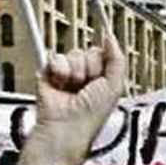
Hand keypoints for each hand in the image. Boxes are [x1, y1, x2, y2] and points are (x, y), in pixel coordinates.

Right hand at [20, 35, 127, 164]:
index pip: (104, 55)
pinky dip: (58, 69)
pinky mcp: (49, 74)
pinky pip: (54, 58)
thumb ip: (116, 59)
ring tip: (72, 87)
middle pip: (88, 52)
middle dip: (88, 68)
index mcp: (103, 80)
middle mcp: (85, 76)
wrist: (65, 126)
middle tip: (85, 85)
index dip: (103, 62)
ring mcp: (67, 75)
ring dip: (74, 71)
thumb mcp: (114, 86)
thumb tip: (110, 38)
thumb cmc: (90, 116)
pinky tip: (60, 84)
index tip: (101, 75)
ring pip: (72, 54)